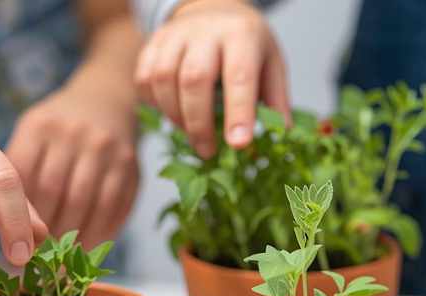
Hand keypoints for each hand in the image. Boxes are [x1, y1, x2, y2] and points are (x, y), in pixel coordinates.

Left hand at [6, 70, 139, 249]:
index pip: (24, 179)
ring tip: (61, 260)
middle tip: (35, 259)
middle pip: (55, 192)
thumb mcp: (32, 133)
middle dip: (44, 230)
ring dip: (72, 237)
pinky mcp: (131, 167)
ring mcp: (107, 150)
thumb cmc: (60, 127)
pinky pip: (114, 208)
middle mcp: (75, 135)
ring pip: (85, 203)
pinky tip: (88, 248)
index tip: (12, 241)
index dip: (18, 215)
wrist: (107, 99)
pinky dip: (100, 232)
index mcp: (41, 126)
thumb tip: (3, 225)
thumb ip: (20, 170)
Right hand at [135, 0, 290, 158]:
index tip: (238, 144)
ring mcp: (176, 34)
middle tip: (207, 151)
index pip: (239, 77)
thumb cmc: (246, 45)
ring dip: (175, 116)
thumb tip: (281, 134)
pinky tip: (172, 113)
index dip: (238, 113)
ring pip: (163, 79)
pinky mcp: (154, 42)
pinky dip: (154, 103)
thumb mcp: (271, 64)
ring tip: (191, 133)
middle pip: (194, 79)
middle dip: (199, 123)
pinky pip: (144, 77)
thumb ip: (276, 99)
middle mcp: (206, 30)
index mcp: (242, 36)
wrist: (215, 9)